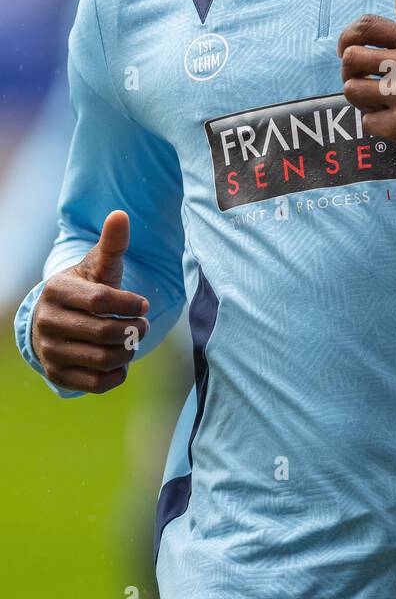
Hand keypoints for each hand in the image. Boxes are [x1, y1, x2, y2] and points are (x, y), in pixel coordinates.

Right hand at [31, 210, 149, 394]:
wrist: (57, 321)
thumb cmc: (86, 290)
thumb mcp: (98, 266)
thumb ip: (111, 244)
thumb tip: (120, 214)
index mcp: (57, 290)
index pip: (101, 300)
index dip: (130, 304)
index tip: (144, 304)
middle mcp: (48, 321)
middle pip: (105, 333)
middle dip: (134, 330)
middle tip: (143, 325)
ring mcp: (50, 350)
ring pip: (103, 359)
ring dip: (128, 352)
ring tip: (133, 340)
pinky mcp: (57, 375)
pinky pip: (96, 383)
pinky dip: (117, 374)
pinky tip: (120, 361)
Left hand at [337, 0, 395, 166]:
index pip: (365, 26)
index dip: (348, 38)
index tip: (350, 49)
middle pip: (350, 58)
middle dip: (352, 70)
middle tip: (364, 80)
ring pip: (352, 90)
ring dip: (361, 98)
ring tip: (378, 101)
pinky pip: (367, 121)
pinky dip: (377, 123)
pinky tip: (395, 120)